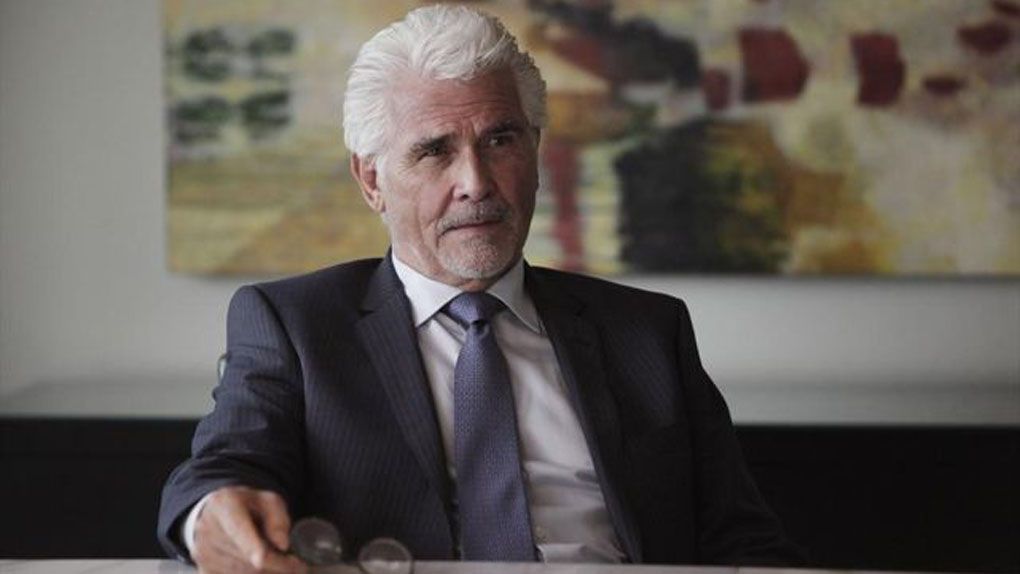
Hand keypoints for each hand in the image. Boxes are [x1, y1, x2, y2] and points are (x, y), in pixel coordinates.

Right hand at [192, 485, 307, 573]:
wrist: (214, 514)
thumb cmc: (246, 506)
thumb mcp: (268, 500)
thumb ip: (278, 518)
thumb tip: (283, 545)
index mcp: (224, 506)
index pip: (239, 530)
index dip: (253, 547)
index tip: (266, 557)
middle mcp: (207, 530)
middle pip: (247, 558)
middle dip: (278, 565)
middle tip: (300, 565)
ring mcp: (202, 553)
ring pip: (243, 573)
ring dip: (269, 572)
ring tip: (284, 564)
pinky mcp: (204, 570)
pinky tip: (265, 568)